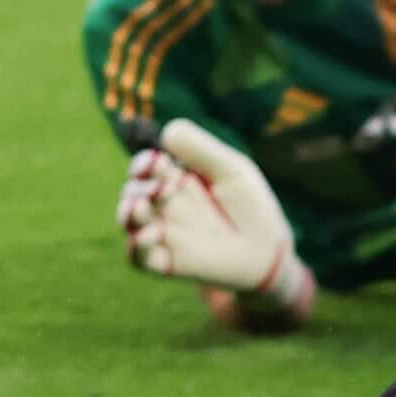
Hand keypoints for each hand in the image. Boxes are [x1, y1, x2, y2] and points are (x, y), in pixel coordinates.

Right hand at [116, 119, 312, 305]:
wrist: (267, 254)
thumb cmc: (251, 207)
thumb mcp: (230, 169)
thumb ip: (200, 149)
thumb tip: (166, 132)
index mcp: (176, 180)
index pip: (146, 167)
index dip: (144, 163)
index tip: (158, 162)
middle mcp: (165, 206)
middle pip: (132, 191)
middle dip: (140, 188)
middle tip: (164, 189)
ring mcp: (163, 234)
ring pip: (129, 221)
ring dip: (128, 212)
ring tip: (142, 207)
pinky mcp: (165, 263)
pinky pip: (137, 258)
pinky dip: (136, 247)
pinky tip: (149, 236)